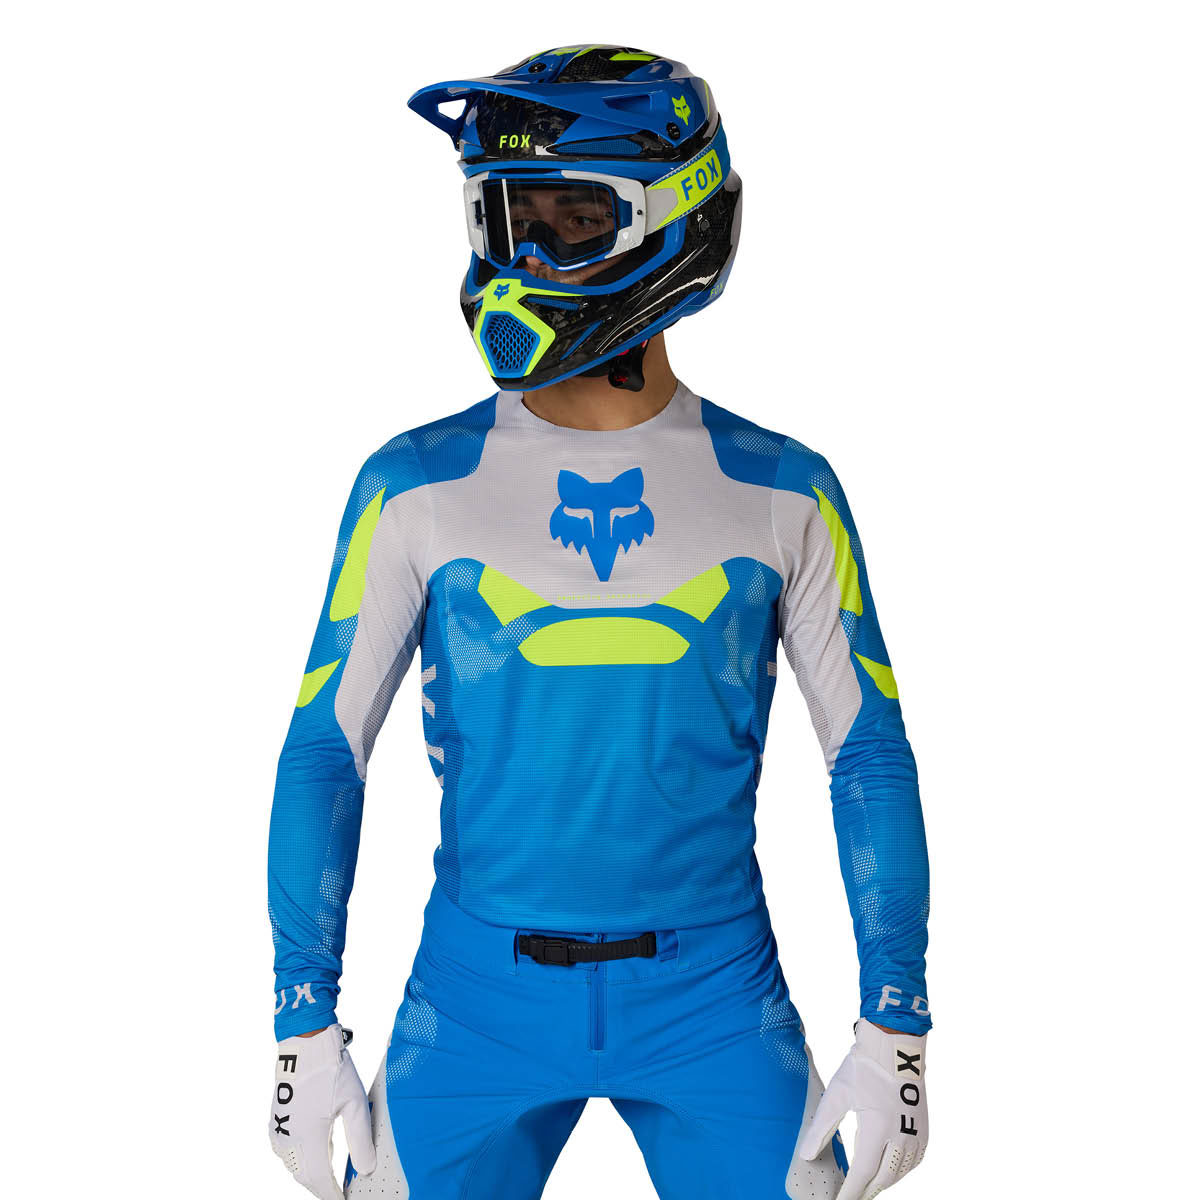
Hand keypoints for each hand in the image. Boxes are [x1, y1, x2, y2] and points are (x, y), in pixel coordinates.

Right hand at [268, 1023, 375, 1199]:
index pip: (321, 1181)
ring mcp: (279, 1132)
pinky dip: (303, 1161)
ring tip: (332, 1179)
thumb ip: (360, 1140)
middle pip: (307, 1177)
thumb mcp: (355, 1104)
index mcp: (309, 1139)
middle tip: (340, 1192)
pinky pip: (288, 1153)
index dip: (332, 1195)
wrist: (305, 1046)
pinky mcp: (276, 1123)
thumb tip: (366, 1169)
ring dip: (313, 1175)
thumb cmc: (331, 1071)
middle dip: (323, 1188)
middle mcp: (289, 1140)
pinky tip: (318, 1156)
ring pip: (296, 1167)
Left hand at [798, 1020, 927, 1199]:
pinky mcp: (924, 1130)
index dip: (851, 1193)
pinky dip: (898, 1172)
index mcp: (877, 1128)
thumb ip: (821, 1128)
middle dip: (865, 1192)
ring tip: (864, 1189)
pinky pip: (912, 1163)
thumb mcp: (837, 1095)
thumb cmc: (863, 1068)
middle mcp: (901, 1136)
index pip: (863, 1173)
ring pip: (898, 1173)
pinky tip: (887, 1172)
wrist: (895, 1046)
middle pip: (882, 1178)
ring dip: (881, 1184)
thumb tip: (806, 1155)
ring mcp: (916, 1135)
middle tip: (849, 1199)